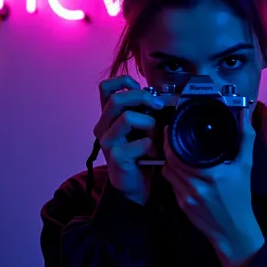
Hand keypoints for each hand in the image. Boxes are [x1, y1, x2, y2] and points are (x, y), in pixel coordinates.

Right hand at [93, 75, 164, 205]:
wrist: (134, 185)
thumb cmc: (139, 152)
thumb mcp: (140, 127)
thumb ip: (144, 111)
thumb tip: (162, 97)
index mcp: (108, 116)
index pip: (106, 88)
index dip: (124, 82)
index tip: (141, 88)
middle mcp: (103, 127)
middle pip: (117, 99)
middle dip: (142, 97)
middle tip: (159, 106)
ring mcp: (107, 142)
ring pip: (128, 118)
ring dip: (149, 124)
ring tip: (156, 136)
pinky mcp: (116, 158)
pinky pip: (141, 142)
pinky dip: (153, 145)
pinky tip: (153, 154)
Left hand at [161, 108, 263, 257]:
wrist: (234, 231)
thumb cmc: (241, 198)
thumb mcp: (245, 166)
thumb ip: (245, 138)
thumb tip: (246, 114)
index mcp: (211, 174)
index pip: (180, 153)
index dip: (171, 139)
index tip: (172, 128)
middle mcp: (196, 186)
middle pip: (170, 160)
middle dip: (168, 146)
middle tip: (170, 135)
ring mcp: (186, 197)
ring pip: (167, 171)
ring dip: (168, 160)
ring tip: (173, 150)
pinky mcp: (181, 205)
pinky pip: (171, 183)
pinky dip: (173, 173)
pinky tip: (179, 168)